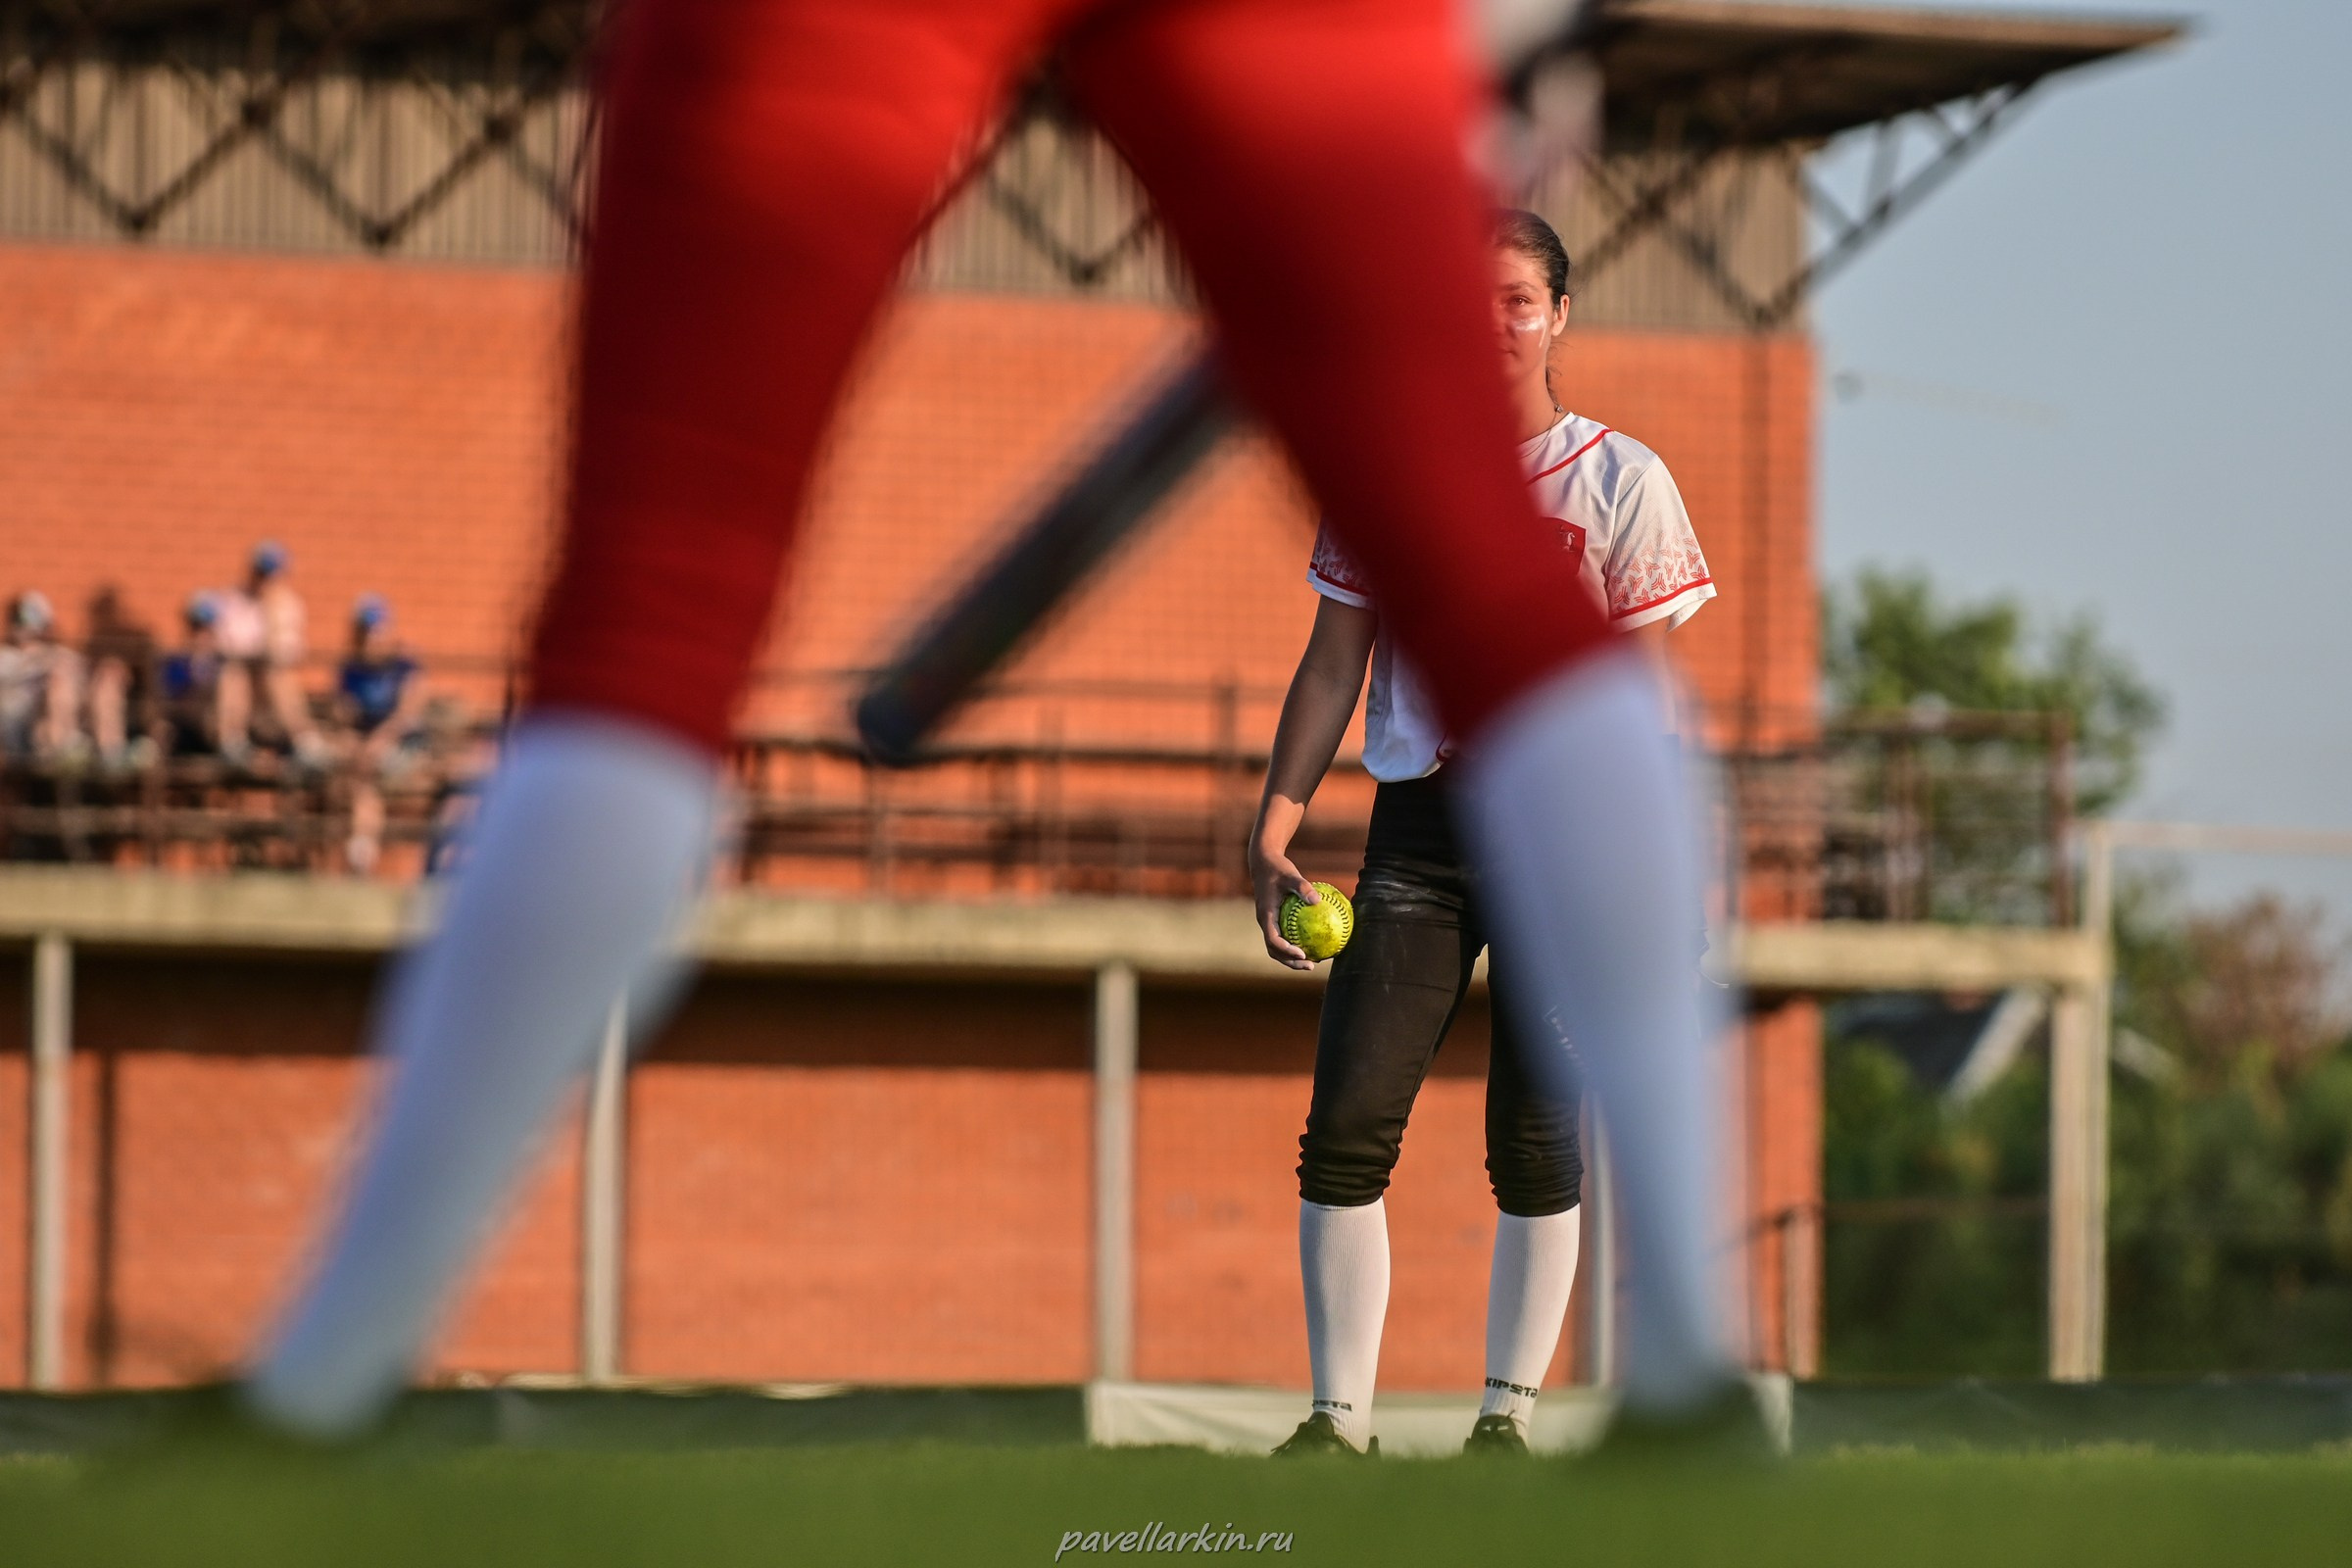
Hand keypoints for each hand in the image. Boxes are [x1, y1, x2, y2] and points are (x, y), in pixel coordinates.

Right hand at [1249, 839, 1320, 970]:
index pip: (1273, 940)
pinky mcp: (1274, 920)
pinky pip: (1283, 937)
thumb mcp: (1291, 875)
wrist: (1263, 863)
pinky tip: (1314, 944)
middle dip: (1291, 962)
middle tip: (1311, 965)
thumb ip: (1303, 887)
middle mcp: (1265, 923)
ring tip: (1313, 962)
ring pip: (1277, 948)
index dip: (1286, 950)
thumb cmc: (1278, 868)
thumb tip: (1318, 901)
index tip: (1302, 954)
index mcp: (1266, 915)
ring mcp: (1268, 923)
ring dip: (1292, 958)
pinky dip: (1295, 945)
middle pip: (1274, 950)